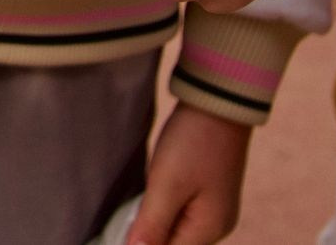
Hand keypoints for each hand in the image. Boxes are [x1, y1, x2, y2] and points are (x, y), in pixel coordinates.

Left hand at [130, 103, 251, 244]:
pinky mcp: (205, 193)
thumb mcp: (167, 184)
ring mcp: (212, 209)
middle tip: (123, 216)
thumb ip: (152, 224)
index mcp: (210, 229)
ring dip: (151, 222)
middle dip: (146, 235)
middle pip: (173, 242)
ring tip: (133, 206)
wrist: (217, 103)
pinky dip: (160, 209)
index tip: (118, 229)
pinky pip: (178, 213)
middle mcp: (216, 225)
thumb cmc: (194, 142)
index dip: (140, 244)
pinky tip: (147, 197)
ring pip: (174, 229)